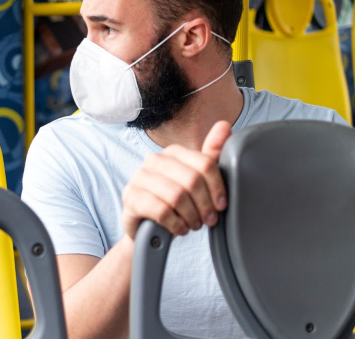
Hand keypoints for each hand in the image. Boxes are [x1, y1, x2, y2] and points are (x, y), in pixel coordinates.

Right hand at [121, 121, 231, 238]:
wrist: (147, 228)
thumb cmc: (174, 203)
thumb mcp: (196, 180)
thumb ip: (210, 155)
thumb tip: (224, 125)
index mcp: (173, 152)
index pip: (204, 163)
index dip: (217, 187)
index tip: (221, 205)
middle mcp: (154, 160)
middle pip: (192, 180)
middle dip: (205, 204)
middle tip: (209, 220)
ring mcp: (139, 177)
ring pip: (177, 196)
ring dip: (191, 216)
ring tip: (194, 225)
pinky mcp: (130, 197)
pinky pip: (161, 210)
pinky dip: (176, 223)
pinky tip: (179, 229)